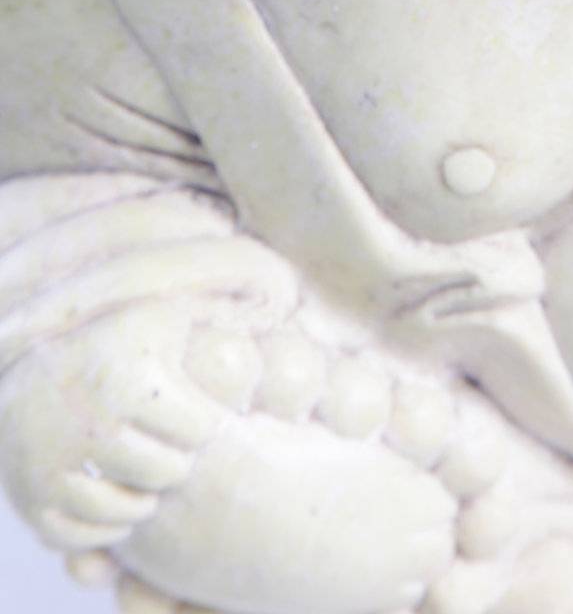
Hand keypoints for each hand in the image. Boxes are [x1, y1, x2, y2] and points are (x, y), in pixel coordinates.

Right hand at [0, 297, 235, 551]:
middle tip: (163, 435)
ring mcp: (58, 466)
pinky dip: (106, 522)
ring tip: (142, 459)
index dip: (202, 420)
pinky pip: (89, 534)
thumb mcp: (162, 316)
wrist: (29, 370)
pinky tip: (113, 489)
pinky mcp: (34, 499)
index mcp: (134, 379)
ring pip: (133, 508)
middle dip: (175, 456)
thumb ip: (216, 314)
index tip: (188, 406)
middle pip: (170, 471)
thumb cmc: (115, 341)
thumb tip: (279, 303)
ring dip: (144, 492)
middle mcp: (94, 424)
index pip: (202, 429)